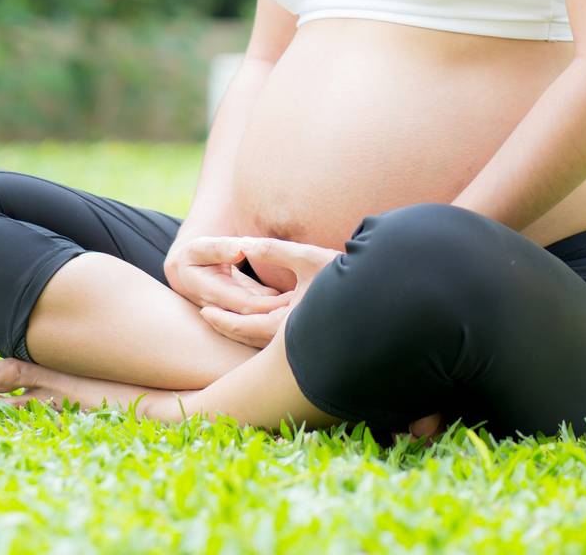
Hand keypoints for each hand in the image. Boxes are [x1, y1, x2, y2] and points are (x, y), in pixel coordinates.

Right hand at [163, 234, 293, 325]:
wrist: (184, 272)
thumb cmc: (194, 256)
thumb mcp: (203, 248)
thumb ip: (221, 248)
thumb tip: (241, 250)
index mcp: (211, 292)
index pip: (245, 304)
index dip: (269, 304)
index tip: (292, 297)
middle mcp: (221, 310)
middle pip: (255, 319)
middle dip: (279, 314)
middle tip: (306, 305)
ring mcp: (229, 314)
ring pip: (257, 323)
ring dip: (279, 317)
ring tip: (305, 306)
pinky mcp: (240, 312)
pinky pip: (259, 315)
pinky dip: (275, 311)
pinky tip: (294, 303)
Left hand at [197, 235, 340, 348]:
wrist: (381, 294)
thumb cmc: (346, 276)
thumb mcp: (308, 258)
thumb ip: (276, 251)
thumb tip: (246, 244)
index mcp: (290, 326)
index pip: (247, 328)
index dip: (224, 320)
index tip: (204, 311)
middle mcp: (295, 341)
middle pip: (252, 339)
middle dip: (229, 327)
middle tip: (206, 315)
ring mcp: (303, 342)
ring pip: (264, 340)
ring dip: (242, 329)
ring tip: (224, 316)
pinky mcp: (311, 338)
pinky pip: (277, 338)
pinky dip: (259, 329)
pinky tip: (256, 315)